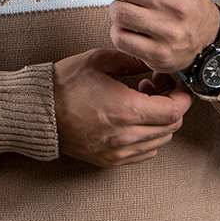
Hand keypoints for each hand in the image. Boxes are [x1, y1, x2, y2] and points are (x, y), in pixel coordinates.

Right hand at [53, 48, 192, 167]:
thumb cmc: (65, 84)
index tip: (176, 85)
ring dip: (160, 121)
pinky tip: (134, 119)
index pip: (174, 111)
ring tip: (142, 101)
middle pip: (170, 127)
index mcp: (126, 110)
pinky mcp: (109, 160)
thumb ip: (133, 61)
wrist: (37, 111)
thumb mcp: (100, 61)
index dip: (182, 97)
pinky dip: (148, 137)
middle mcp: (125, 136)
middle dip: (172, 106)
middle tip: (157, 87)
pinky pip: (144, 153)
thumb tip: (155, 62)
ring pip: (160, 141)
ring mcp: (117, 152)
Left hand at [102, 0, 219, 74]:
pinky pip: (120, 37)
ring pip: (119, 12)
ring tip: (127, 8)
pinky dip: (118, 31)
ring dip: (116, 8)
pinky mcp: (160, 54)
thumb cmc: (185, 0)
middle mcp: (179, 6)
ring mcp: (170, 32)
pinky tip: (130, 27)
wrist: (208, 38)